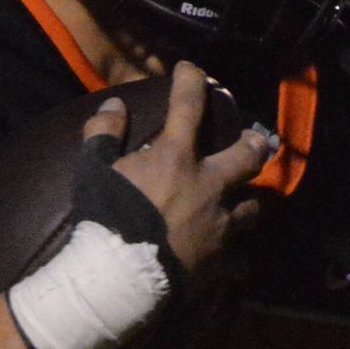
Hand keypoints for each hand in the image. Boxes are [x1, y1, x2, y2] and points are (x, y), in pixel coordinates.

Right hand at [89, 59, 274, 276]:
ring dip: (246, 205)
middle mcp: (209, 186)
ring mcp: (221, 225)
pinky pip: (240, 260)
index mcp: (177, 158)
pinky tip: (229, 259)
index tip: (190, 69)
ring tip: (240, 206)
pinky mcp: (222, 262)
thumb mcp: (94, 171)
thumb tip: (114, 104)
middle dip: (255, 146)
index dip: (191, 80)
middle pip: (249, 156)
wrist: (120, 278)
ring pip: (252, 209)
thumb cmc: (105, 220)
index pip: (188, 105)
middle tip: (254, 143)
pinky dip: (235, 258)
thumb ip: (103, 134)